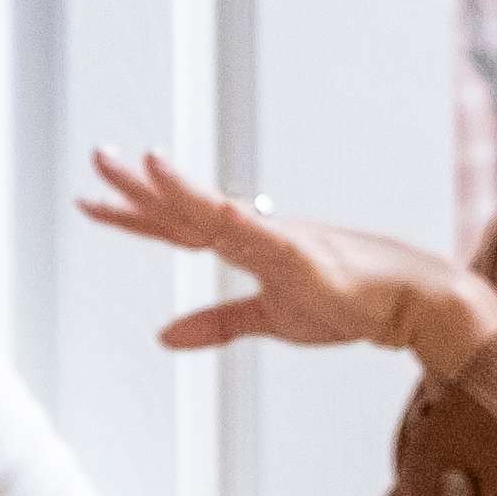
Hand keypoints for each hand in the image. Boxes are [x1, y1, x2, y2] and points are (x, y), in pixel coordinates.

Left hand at [80, 148, 496, 376]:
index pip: (175, 226)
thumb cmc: (346, 300)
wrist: (406, 300)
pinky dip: (245, 224)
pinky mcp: (309, 256)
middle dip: (138, 187)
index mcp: (243, 244)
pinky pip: (271, 239)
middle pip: (185, 208)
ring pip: (221, 213)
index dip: (132, 214)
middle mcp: (255, 232)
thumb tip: (165, 337)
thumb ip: (216, 323)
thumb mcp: (268, 319)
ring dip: (184, 190)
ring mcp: (280, 240)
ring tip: (147, 165)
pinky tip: (221, 209)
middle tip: (96, 158)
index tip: (90, 200)